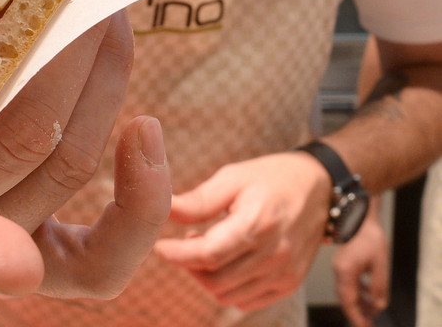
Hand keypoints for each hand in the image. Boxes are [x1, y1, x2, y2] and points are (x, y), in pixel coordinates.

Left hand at [154, 152, 329, 310]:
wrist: (319, 187)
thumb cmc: (272, 177)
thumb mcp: (233, 177)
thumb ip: (199, 200)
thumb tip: (163, 208)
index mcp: (258, 222)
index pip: (209, 253)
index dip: (178, 254)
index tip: (159, 246)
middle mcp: (274, 254)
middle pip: (216, 279)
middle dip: (190, 265)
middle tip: (185, 241)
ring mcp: (284, 273)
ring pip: (228, 295)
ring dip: (207, 277)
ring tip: (205, 248)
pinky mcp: (289, 284)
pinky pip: (246, 302)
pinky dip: (228, 288)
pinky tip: (225, 262)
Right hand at [332, 201, 389, 326]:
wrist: (360, 214)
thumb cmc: (370, 236)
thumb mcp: (380, 264)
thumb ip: (379, 287)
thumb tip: (378, 306)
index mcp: (345, 271)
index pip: (348, 302)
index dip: (357, 318)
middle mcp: (339, 270)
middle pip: (346, 298)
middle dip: (358, 312)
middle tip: (369, 323)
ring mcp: (339, 265)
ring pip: (347, 290)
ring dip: (359, 301)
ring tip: (372, 310)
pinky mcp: (343, 262)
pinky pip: (348, 281)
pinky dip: (358, 289)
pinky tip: (368, 291)